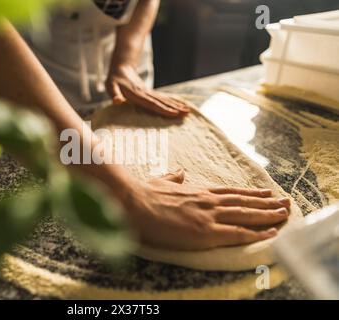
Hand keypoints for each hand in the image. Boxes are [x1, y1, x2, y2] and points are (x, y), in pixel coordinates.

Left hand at [106, 64, 191, 117]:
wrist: (121, 68)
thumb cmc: (114, 80)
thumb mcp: (110, 86)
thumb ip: (114, 94)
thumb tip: (117, 101)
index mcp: (138, 95)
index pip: (153, 104)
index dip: (164, 109)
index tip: (174, 113)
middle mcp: (146, 94)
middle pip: (163, 102)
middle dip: (175, 108)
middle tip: (186, 113)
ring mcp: (149, 93)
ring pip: (165, 100)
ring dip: (176, 105)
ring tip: (187, 110)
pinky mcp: (150, 93)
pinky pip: (163, 99)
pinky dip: (172, 102)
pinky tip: (180, 105)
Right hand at [123, 169, 290, 249]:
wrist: (135, 202)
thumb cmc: (144, 194)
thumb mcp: (161, 181)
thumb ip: (173, 178)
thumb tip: (180, 172)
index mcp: (198, 191)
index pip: (230, 192)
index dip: (250, 194)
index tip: (265, 193)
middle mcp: (208, 201)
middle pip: (244, 202)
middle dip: (267, 203)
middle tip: (286, 202)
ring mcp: (209, 216)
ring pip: (246, 215)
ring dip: (268, 215)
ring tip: (285, 213)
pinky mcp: (205, 231)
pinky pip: (237, 233)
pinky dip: (256, 233)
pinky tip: (271, 233)